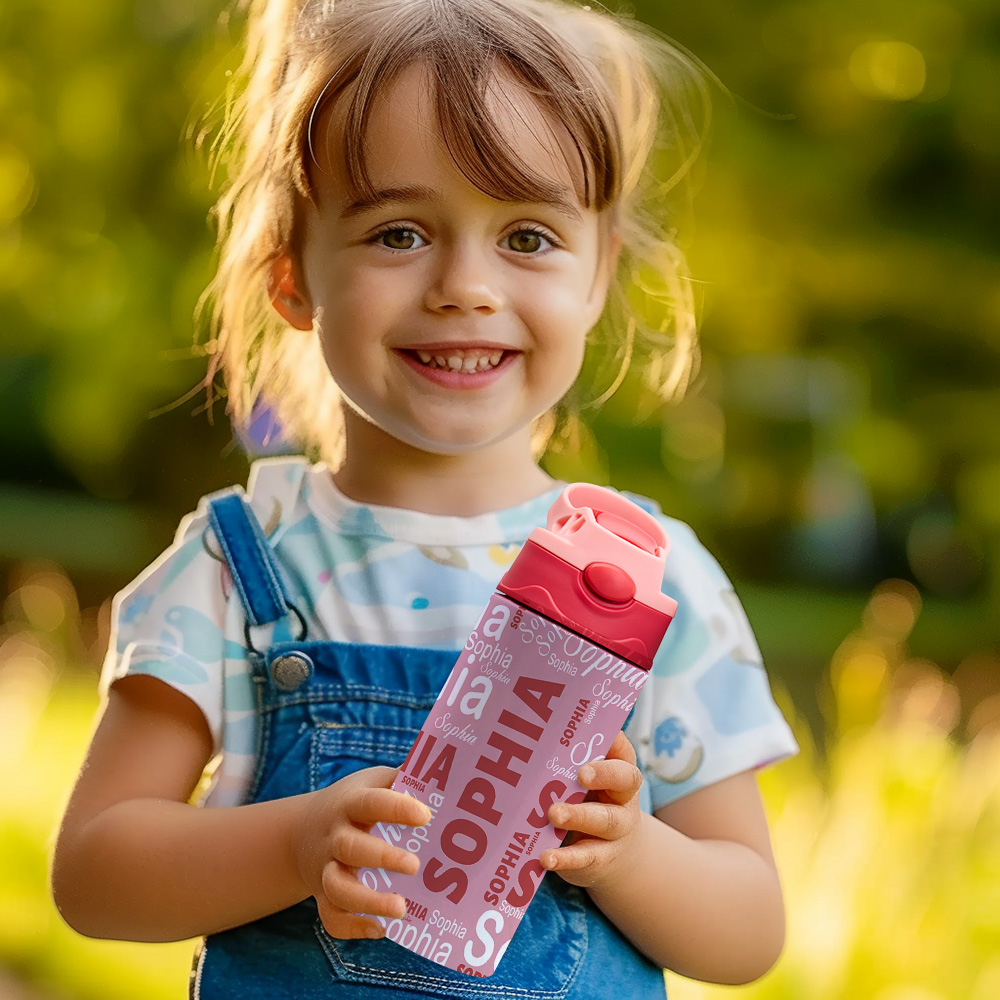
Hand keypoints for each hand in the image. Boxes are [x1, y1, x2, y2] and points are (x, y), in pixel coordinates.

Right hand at [293, 766, 431, 938]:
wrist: (302, 831)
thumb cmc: (355, 802)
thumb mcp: (373, 782)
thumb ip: (404, 779)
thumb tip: (445, 768)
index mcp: (350, 803)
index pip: (371, 802)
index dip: (396, 808)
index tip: (426, 815)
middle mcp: (334, 836)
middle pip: (350, 846)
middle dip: (382, 857)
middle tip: (415, 865)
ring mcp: (325, 868)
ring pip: (337, 888)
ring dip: (368, 901)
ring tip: (401, 909)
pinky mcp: (323, 895)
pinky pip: (330, 917)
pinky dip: (353, 928)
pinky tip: (382, 929)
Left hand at [539, 731, 642, 889]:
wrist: (614, 854)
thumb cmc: (592, 803)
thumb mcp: (588, 783)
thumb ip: (570, 761)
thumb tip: (536, 735)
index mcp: (620, 772)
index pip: (623, 753)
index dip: (613, 745)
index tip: (593, 739)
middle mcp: (623, 799)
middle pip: (623, 782)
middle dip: (602, 775)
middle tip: (580, 774)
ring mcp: (615, 831)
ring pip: (604, 821)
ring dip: (578, 816)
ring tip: (553, 814)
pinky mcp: (599, 858)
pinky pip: (585, 857)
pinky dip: (565, 858)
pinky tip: (546, 857)